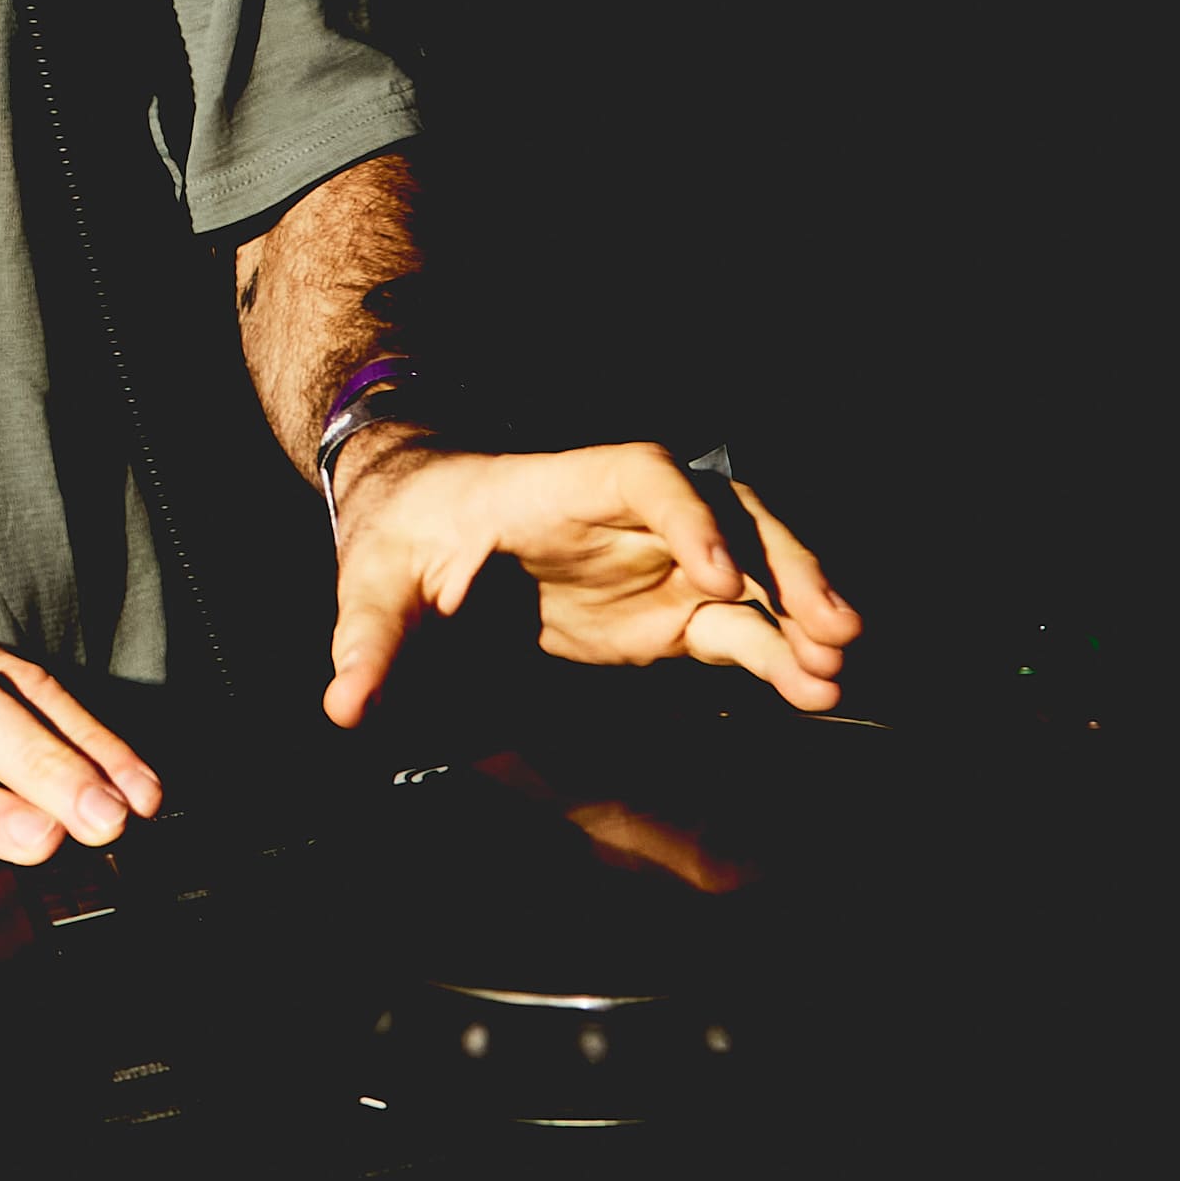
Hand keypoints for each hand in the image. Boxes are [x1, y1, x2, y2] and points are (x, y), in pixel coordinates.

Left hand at [323, 441, 858, 727]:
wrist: (424, 524)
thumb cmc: (407, 534)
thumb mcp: (376, 579)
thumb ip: (369, 639)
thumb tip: (343, 703)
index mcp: (565, 485)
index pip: (647, 477)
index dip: (689, 518)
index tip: (713, 575)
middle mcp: (631, 516)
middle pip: (732, 516)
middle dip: (786, 562)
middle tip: (829, 624)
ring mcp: (660, 562)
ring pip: (754, 570)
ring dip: (800, 608)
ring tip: (836, 662)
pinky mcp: (671, 611)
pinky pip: (737, 627)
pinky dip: (776, 653)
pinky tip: (811, 687)